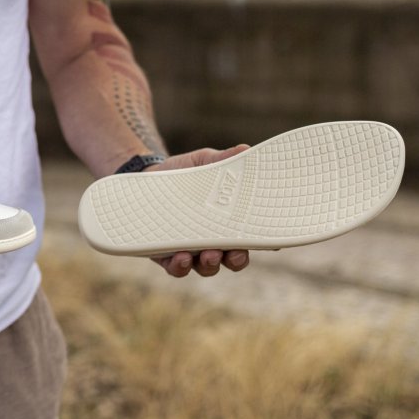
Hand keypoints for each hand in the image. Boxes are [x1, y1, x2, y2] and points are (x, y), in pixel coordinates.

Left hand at [144, 145, 251, 277]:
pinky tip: (181, 258)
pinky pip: (175, 268)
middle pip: (233, 259)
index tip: (271, 243)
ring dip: (210, 265)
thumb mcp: (204, 162)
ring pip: (206, 267)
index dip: (264, 243)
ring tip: (208, 255)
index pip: (252, 236)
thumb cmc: (184, 172)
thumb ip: (222, 160)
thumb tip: (244, 149)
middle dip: (236, 259)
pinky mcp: (165, 254)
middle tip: (235, 253)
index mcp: (230, 221)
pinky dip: (180, 267)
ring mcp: (191, 250)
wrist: (146, 177)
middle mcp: (214, 240)